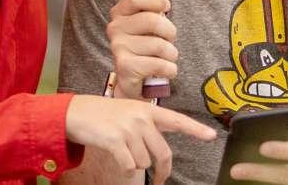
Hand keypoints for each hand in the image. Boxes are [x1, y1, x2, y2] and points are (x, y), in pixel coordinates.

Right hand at [64, 94, 214, 181]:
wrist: (76, 112)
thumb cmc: (104, 115)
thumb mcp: (129, 112)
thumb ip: (147, 125)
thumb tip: (160, 151)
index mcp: (148, 110)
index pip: (177, 120)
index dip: (195, 130)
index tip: (212, 136)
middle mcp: (141, 118)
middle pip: (163, 152)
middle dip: (163, 170)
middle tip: (161, 179)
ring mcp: (129, 129)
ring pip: (144, 161)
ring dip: (135, 164)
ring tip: (123, 152)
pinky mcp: (116, 140)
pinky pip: (129, 166)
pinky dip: (125, 169)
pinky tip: (117, 159)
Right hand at [106, 0, 176, 94]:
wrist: (133, 81)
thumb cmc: (144, 49)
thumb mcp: (147, 23)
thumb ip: (151, 0)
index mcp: (120, 13)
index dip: (156, 0)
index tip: (166, 7)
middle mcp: (115, 28)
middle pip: (153, 20)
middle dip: (170, 32)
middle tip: (168, 40)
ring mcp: (118, 48)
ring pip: (160, 45)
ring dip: (171, 54)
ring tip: (165, 58)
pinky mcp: (126, 67)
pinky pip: (160, 64)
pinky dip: (170, 69)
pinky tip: (164, 70)